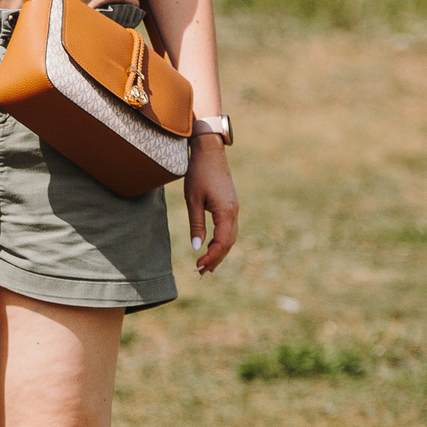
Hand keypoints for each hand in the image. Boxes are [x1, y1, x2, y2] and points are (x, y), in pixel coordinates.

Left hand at [185, 139, 238, 274]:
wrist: (210, 152)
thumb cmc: (199, 173)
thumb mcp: (192, 199)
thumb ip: (196, 224)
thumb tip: (197, 247)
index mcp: (226, 212)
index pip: (222, 242)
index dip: (211, 256)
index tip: (198, 266)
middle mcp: (234, 212)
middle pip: (229, 243)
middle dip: (216, 259)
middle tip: (203, 274)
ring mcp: (234, 209)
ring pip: (230, 237)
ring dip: (219, 252)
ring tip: (207, 266)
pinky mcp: (231, 206)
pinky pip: (229, 229)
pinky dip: (221, 241)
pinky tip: (211, 246)